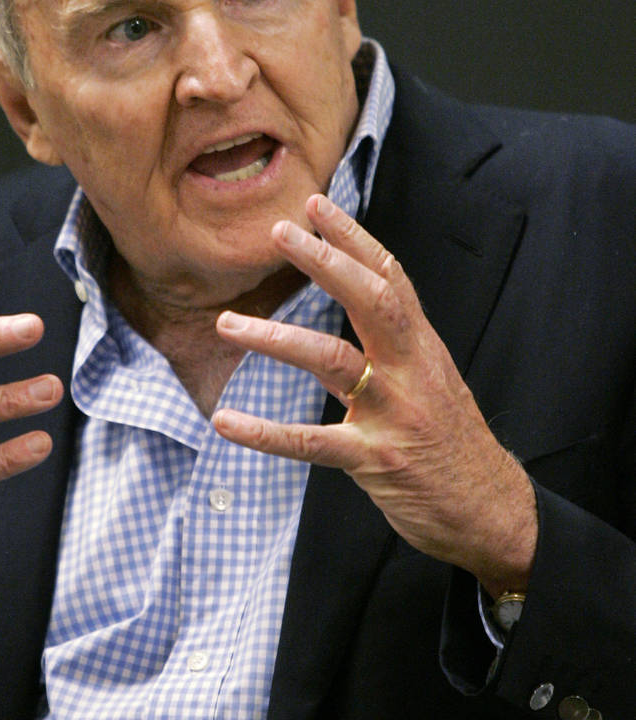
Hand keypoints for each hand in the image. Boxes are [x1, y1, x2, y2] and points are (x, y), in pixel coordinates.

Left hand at [213, 194, 536, 596]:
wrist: (493, 512)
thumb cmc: (453, 444)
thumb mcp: (436, 381)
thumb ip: (398, 344)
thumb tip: (358, 301)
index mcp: (422, 349)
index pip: (389, 278)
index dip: (354, 238)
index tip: (316, 206)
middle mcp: (411, 371)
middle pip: (371, 301)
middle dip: (326, 262)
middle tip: (280, 231)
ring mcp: (395, 414)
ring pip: (333, 360)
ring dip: (276, 338)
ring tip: (226, 323)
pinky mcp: (376, 460)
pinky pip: (311, 442)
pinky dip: (265, 433)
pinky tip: (225, 422)